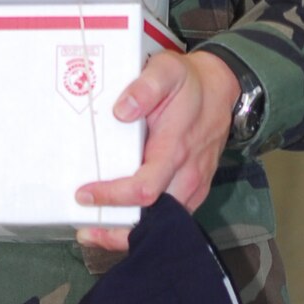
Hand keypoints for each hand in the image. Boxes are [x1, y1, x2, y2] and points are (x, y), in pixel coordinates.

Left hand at [73, 47, 239, 252]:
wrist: (220, 89)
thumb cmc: (189, 83)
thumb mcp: (167, 71)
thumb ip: (145, 87)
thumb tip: (121, 110)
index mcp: (176, 149)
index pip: (144, 188)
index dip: (113, 197)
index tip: (85, 194)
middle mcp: (187, 175)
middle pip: (153, 219)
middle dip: (117, 231)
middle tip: (84, 229)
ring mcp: (192, 187)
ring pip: (162, 224)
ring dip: (128, 233)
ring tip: (94, 232)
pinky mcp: (193, 191)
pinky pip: (170, 218)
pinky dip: (144, 226)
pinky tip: (118, 223)